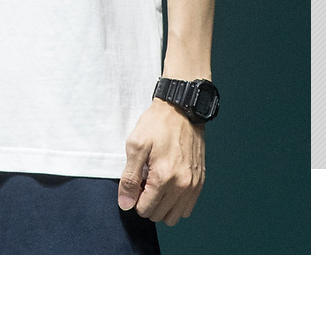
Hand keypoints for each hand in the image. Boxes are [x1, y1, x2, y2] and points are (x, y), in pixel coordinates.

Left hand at [118, 98, 205, 225]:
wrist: (181, 110)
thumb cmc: (157, 125)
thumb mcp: (135, 146)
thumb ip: (129, 178)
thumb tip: (126, 204)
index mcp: (164, 177)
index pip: (145, 210)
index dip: (135, 198)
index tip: (136, 182)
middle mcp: (182, 185)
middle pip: (159, 215)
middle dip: (147, 202)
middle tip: (145, 181)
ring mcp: (193, 185)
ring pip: (174, 216)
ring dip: (162, 206)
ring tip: (156, 185)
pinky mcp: (200, 181)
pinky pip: (187, 208)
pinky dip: (176, 203)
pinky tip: (169, 185)